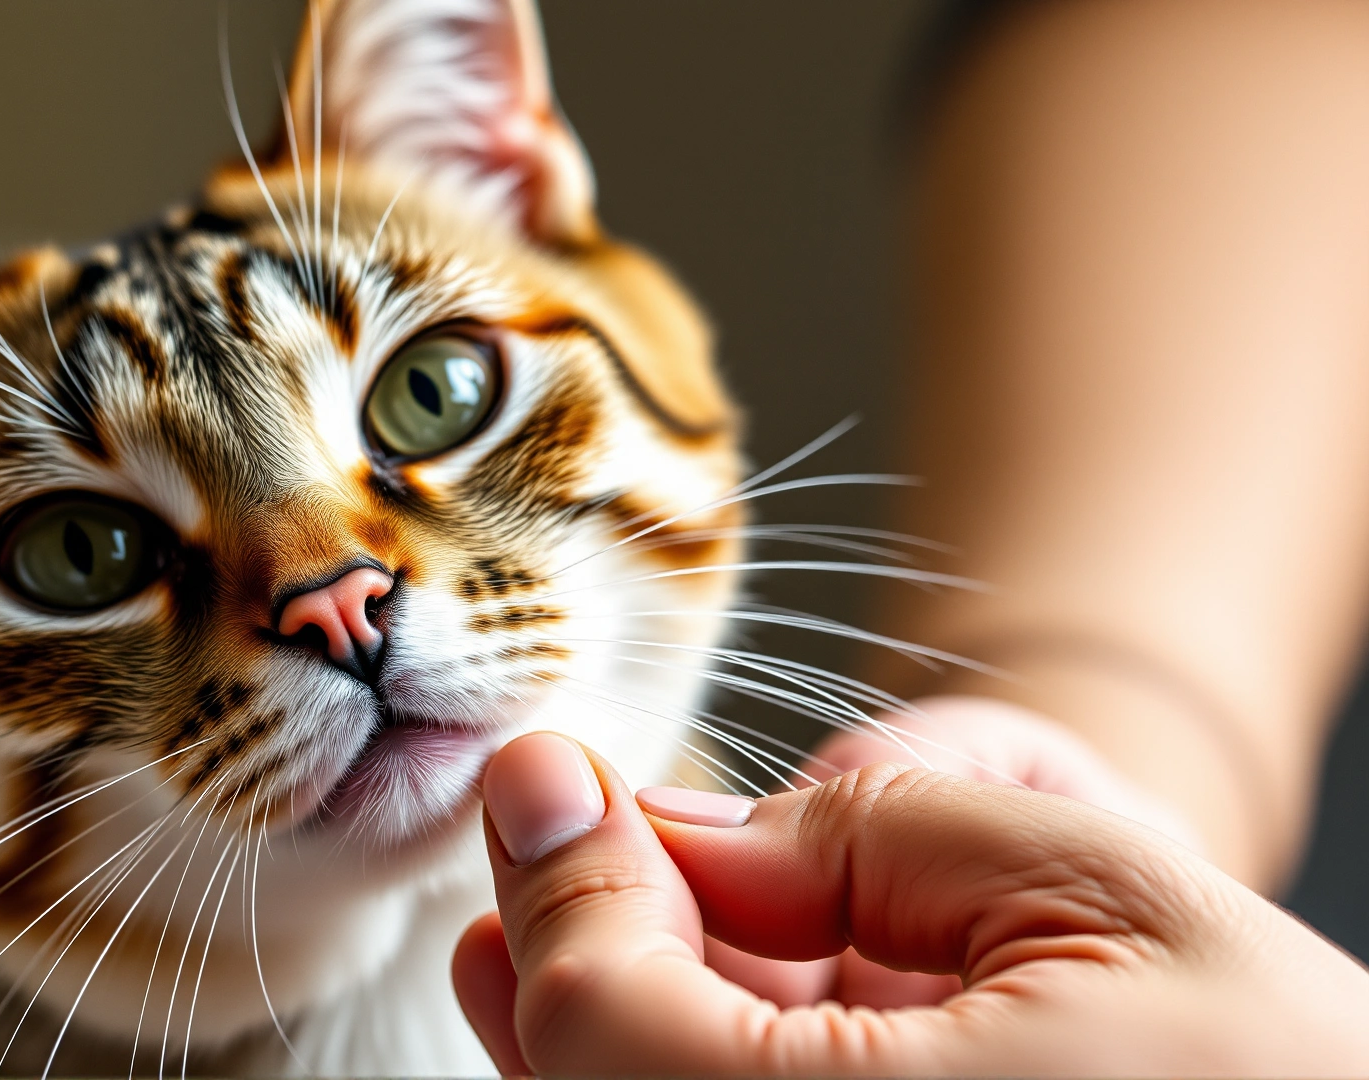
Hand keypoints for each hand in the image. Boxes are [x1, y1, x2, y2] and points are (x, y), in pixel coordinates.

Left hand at [452, 733, 1368, 1075]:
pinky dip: (696, 1072)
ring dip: (615, 1018)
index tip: (546, 773)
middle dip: (563, 949)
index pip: (599, 1016)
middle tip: (544, 831)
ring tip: (608, 896)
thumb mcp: (1087, 884)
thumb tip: (672, 826)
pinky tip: (708, 995)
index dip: (561, 877)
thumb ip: (857, 835)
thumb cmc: (1293, 1071)